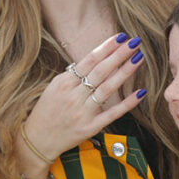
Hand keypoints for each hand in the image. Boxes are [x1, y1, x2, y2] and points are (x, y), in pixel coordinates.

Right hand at [23, 33, 147, 161]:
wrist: (37, 140)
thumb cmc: (46, 111)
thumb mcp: (54, 87)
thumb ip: (73, 75)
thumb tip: (95, 59)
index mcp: (64, 83)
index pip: (89, 61)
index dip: (106, 48)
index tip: (120, 37)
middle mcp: (73, 96)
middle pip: (100, 71)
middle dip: (119, 55)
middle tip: (135, 42)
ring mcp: (82, 113)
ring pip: (107, 89)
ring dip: (124, 72)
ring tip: (138, 58)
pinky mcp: (90, 128)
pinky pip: (112, 114)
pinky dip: (127, 103)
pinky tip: (140, 92)